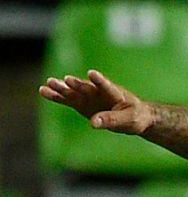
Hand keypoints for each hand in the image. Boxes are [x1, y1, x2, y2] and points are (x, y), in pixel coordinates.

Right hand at [38, 70, 153, 134]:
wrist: (135, 116)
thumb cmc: (135, 117)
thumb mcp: (127, 120)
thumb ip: (111, 120)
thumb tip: (93, 122)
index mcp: (115, 93)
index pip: (107, 86)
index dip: (100, 80)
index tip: (92, 73)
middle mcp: (99, 92)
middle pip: (86, 88)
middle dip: (76, 84)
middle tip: (65, 80)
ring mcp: (90, 97)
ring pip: (74, 92)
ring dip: (62, 88)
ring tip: (49, 83)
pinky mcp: (83, 104)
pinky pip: (68, 100)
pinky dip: (57, 97)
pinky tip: (43, 91)